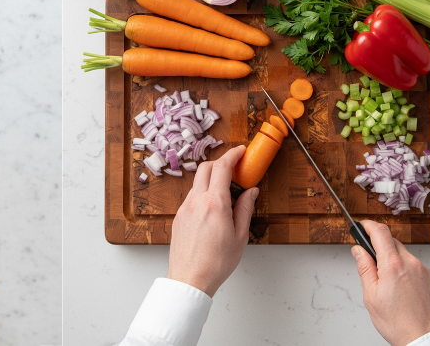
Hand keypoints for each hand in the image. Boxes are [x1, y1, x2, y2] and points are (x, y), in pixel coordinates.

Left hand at [166, 145, 257, 296]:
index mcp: (214, 204)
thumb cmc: (216, 262)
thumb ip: (245, 209)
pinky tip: (213, 206)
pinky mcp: (178, 216)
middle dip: (221, 162)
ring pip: (197, 182)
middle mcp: (196, 201)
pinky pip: (191, 196)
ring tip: (226, 191)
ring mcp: (184, 208)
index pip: (222, 167)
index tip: (241, 151)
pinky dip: (203, 192)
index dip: (233, 155)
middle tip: (235, 167)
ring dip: (211, 178)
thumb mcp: (240, 236)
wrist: (190, 278)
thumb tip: (251, 192)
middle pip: (205, 167)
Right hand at [352, 220, 429, 345]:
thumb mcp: (371, 296)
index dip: (368, 225)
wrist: (425, 338)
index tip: (361, 225)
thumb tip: (358, 251)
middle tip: (369, 260)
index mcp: (393, 266)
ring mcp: (423, 270)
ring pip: (403, 254)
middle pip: (392, 241)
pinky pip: (413, 265)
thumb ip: (364, 268)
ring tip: (385, 282)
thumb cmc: (398, 323)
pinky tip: (399, 287)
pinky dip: (403, 268)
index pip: (380, 232)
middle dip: (379, 245)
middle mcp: (411, 263)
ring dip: (392, 259)